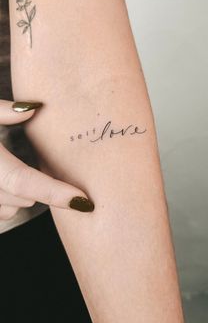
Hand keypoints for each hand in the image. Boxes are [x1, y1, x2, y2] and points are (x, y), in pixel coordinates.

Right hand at [0, 99, 93, 219]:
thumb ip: (2, 111)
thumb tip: (35, 107)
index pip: (23, 181)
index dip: (55, 193)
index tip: (84, 201)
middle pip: (24, 196)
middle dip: (37, 185)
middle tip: (33, 162)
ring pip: (12, 209)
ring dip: (20, 195)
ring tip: (9, 168)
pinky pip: (1, 214)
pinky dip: (6, 202)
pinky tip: (3, 185)